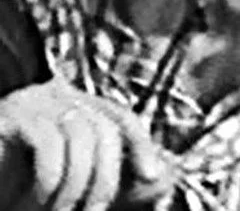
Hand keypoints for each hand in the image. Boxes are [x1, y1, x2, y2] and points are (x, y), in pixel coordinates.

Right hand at [0, 75, 174, 209]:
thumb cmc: (16, 189)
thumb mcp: (73, 183)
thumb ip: (113, 178)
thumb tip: (162, 177)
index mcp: (74, 110)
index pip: (119, 117)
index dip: (141, 144)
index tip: (153, 180)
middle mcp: (57, 99)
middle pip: (104, 128)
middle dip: (105, 181)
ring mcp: (33, 104)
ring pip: (81, 136)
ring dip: (72, 189)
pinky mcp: (11, 117)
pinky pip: (49, 142)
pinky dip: (50, 181)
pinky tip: (35, 202)